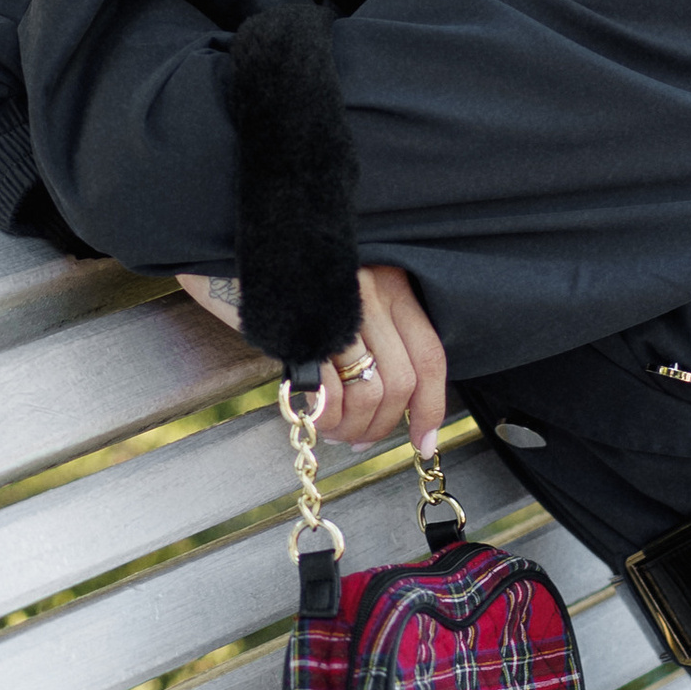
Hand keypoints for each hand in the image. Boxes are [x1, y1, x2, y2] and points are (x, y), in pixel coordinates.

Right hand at [312, 264, 448, 456]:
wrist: (260, 248)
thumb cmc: (304, 281)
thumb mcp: (356, 295)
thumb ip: (380, 338)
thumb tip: (391, 405)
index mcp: (394, 285)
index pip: (429, 356)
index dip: (431, 408)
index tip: (424, 441)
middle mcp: (373, 294)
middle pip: (400, 382)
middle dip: (381, 425)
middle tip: (360, 439)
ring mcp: (340, 310)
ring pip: (368, 391)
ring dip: (352, 426)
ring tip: (336, 431)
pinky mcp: (305, 326)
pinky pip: (329, 389)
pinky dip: (327, 416)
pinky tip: (317, 417)